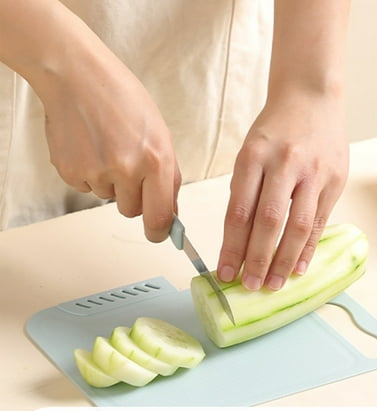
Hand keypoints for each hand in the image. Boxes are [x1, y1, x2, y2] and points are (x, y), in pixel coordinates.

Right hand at [39, 38, 179, 241]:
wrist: (77, 75)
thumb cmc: (122, 99)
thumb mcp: (161, 135)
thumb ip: (168, 178)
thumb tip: (170, 212)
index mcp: (155, 160)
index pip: (159, 218)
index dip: (160, 232)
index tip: (159, 234)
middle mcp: (126, 169)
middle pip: (132, 212)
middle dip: (133, 197)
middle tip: (128, 168)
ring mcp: (96, 171)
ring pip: (109, 198)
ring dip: (111, 182)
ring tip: (107, 147)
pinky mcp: (71, 171)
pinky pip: (87, 188)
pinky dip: (90, 173)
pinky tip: (90, 147)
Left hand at [217, 90, 347, 289]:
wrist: (312, 96)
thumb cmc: (275, 130)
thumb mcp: (250, 152)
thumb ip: (245, 193)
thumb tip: (239, 242)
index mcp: (254, 156)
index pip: (239, 211)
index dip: (232, 247)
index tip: (225, 273)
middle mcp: (285, 164)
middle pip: (269, 222)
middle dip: (258, 259)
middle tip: (250, 286)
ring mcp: (314, 173)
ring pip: (298, 226)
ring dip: (284, 260)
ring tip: (274, 284)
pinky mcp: (335, 180)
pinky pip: (319, 222)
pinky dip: (307, 248)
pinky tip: (298, 268)